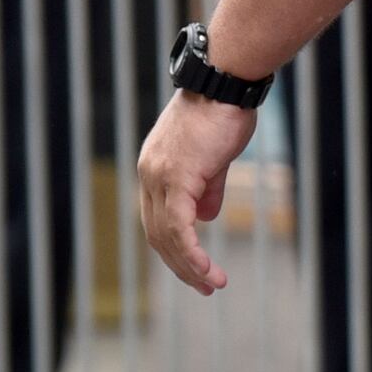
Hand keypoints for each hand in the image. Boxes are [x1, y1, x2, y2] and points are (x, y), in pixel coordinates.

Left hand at [137, 88, 260, 294]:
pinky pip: (179, 228)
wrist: (223, 85)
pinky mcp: (176, 179)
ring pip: (166, 236)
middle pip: (158, 234)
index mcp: (154, 169)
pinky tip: (208, 271)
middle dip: (181, 265)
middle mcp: (149, 175)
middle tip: (205, 287)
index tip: (198, 268)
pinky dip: (193, 254)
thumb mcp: (215, 157)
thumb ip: (207, 187)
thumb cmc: (223, 113)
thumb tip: (206, 216)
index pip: (158, 219)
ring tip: (212, 284)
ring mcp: (159, 177)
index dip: (177, 248)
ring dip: (188, 266)